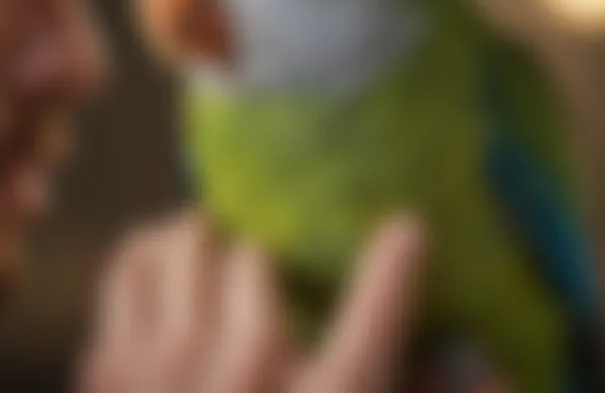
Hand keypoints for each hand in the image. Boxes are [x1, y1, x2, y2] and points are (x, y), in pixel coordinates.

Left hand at [79, 211, 425, 392]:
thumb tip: (497, 375)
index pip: (375, 318)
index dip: (398, 265)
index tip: (411, 227)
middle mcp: (238, 380)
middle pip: (242, 253)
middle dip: (256, 244)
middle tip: (261, 251)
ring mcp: (158, 372)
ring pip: (174, 247)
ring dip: (196, 238)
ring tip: (212, 248)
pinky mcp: (107, 376)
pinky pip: (125, 275)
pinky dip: (146, 259)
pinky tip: (166, 276)